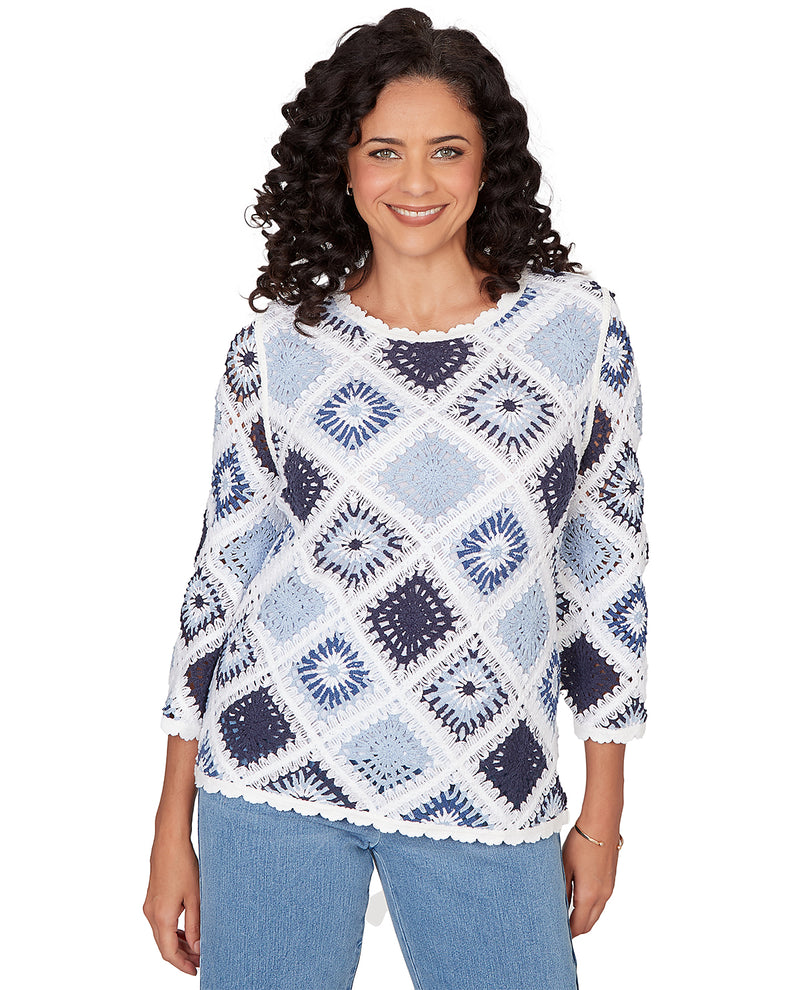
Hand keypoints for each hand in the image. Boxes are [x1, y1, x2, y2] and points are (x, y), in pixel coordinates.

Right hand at [143, 832, 200, 974]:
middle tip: (200, 961)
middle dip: (181, 956)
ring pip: (162, 935)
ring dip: (177, 944)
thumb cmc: (183, 864)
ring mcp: (149, 906)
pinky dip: (172, 932)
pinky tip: (186, 932)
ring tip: (196, 948)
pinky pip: (160, 923)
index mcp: (162, 916)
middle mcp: (151, 914)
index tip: (195, 970)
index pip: (169, 952)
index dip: (182, 964)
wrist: (169, 841)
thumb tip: (197, 947)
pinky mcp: (152, 899)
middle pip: (164, 946)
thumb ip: (196, 924)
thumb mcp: (195, 896)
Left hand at [561, 823, 619, 936]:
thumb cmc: (581, 843)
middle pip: (589, 923)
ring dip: (584, 918)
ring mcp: (609, 889)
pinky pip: (601, 902)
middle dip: (576, 929)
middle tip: (560, 928)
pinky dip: (590, 907)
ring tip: (566, 914)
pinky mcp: (611, 881)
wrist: (602, 824)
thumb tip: (558, 907)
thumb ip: (562, 890)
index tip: (556, 934)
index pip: (578, 925)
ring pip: (596, 913)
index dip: (568, 934)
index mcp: (589, 895)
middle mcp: (602, 896)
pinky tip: (578, 898)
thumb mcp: (565, 866)